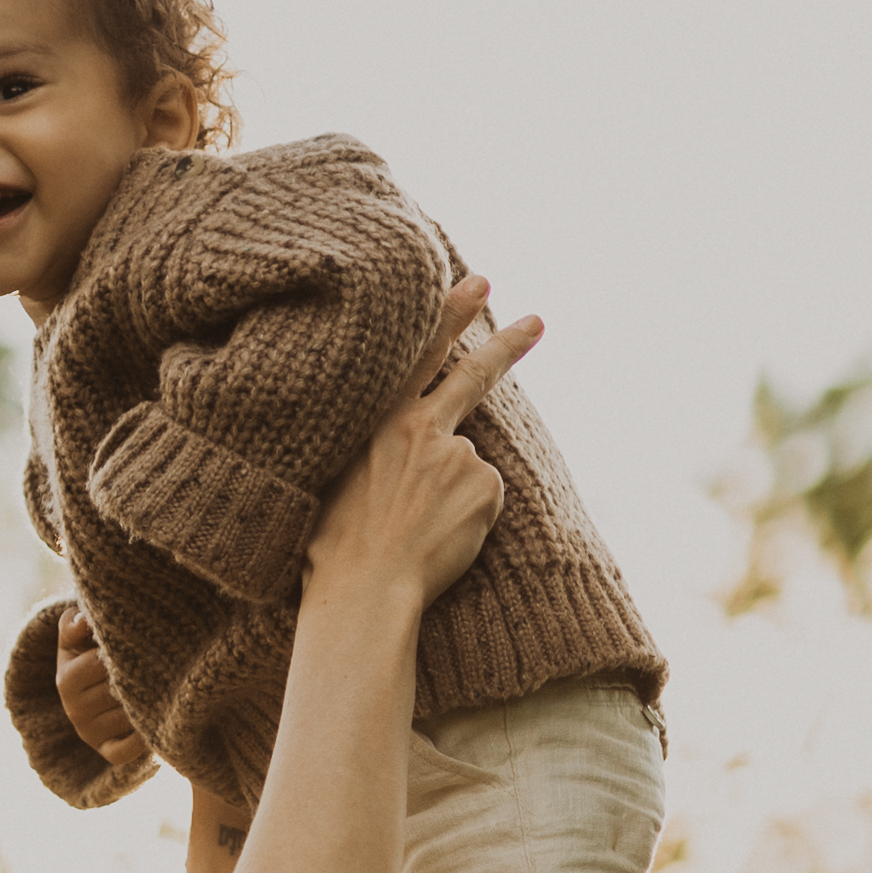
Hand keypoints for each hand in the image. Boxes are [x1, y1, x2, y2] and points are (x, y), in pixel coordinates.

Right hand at [55, 605, 152, 775]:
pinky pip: (127, 750)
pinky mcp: (108, 752)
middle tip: (164, 664)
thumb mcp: (77, 637)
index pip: (99, 664)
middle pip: (117, 691)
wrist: (94, 691)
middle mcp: (75, 710)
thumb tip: (83, 620)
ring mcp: (91, 734)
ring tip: (167, 687)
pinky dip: (144, 739)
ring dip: (149, 704)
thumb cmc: (89, 655)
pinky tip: (159, 720)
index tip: (143, 643)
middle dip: (140, 677)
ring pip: (127, 718)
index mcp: (66, 679)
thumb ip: (74, 623)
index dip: (124, 652)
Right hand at [309, 275, 541, 613]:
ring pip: (469, 469)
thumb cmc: (334, 547)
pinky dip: (469, 520)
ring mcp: (457, 453)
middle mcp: (420, 425)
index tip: (476, 284)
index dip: (450, 315)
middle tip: (537, 322)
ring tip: (416, 533)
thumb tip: (427, 456)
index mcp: (377, 418)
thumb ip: (379, 448)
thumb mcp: (336, 476)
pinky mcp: (485, 485)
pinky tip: (440, 541)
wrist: (362, 588)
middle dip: (507, 344)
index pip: (419, 353)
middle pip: (473, 375)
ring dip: (454, 498)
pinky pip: (483, 500)